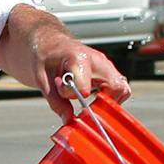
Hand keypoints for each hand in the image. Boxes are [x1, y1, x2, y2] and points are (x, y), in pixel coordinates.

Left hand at [0, 4, 130, 121]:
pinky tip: (93, 98)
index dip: (74, 96)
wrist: (51, 43)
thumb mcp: (42, 79)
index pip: (85, 87)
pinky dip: (109, 99)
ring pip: (122, 89)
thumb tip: (69, 120)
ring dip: (107, 101)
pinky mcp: (108, 72)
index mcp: (78, 58)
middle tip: (84, 108)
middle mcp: (97, 60)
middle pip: (116, 87)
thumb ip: (55, 101)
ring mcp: (105, 66)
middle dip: (101, 103)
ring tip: (88, 101)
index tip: (63, 94)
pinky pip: (119, 89)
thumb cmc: (46, 56)